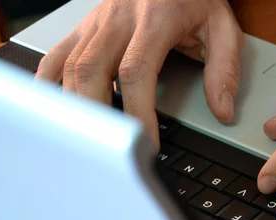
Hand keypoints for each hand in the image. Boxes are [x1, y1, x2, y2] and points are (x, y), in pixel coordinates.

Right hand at [36, 0, 242, 148]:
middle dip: (99, 116)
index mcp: (154, 19)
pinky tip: (58, 110)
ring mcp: (96, 21)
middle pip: (91, 70)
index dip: (138, 112)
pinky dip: (51, 85)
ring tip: (92, 140)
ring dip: (76, 107)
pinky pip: (56, 56)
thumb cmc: (196, 0)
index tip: (147, 142)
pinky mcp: (84, 27)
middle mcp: (118, 17)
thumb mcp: (223, 28)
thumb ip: (224, 69)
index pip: (136, 71)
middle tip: (113, 149)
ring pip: (69, 66)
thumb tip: (222, 110)